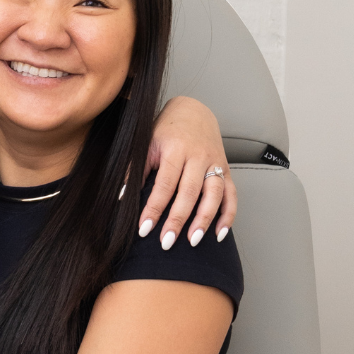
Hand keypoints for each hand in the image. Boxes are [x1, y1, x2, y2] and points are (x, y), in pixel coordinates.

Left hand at [142, 96, 236, 248]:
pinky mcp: (226, 169)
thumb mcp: (146, 143)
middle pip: (189, 192)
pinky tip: (219, 234)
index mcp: (175, 149)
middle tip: (166, 242)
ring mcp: (215, 163)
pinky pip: (232, 195)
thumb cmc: (165, 130)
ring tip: (193, 241)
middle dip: (177, 219)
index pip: (164, 184)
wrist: (193, 111)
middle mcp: (198, 156)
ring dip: (204, 220)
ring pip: (214, 194)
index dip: (154, 208)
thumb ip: (135, 169)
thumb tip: (122, 196)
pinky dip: (228, 215)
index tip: (145, 228)